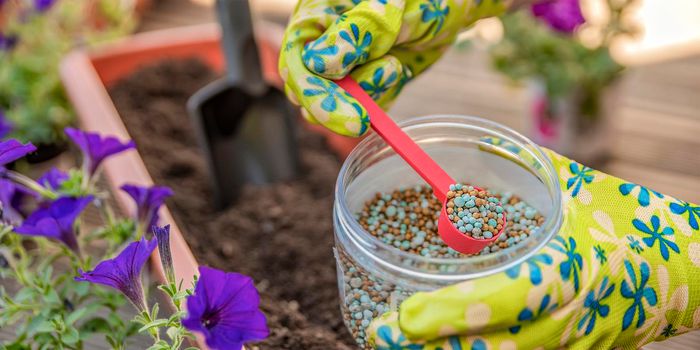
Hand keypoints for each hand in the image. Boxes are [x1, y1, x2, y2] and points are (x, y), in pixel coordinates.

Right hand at [279, 0, 509, 136]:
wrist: (453, 6)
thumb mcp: (392, 6)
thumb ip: (356, 32)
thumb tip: (317, 64)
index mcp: (316, 15)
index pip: (296, 63)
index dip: (316, 95)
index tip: (351, 118)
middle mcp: (321, 42)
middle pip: (307, 91)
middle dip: (338, 107)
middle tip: (365, 120)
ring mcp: (341, 65)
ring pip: (336, 104)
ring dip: (367, 96)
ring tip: (395, 65)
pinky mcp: (363, 82)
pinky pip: (361, 106)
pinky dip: (381, 98)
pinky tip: (397, 71)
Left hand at [368, 148, 699, 348]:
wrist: (683, 268)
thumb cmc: (627, 220)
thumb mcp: (573, 190)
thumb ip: (514, 178)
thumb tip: (451, 172)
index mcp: (574, 268)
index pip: (507, 300)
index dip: (452, 314)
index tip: (404, 317)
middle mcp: (571, 317)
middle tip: (380, 335)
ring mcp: (573, 345)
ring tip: (399, 343)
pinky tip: (440, 345)